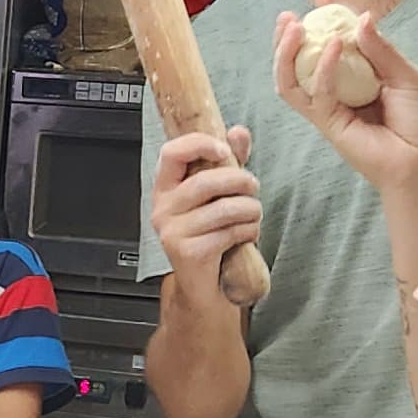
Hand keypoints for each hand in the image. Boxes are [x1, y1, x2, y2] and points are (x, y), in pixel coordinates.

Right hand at [149, 127, 260, 284]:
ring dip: (250, 209)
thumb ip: (228, 162)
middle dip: (240, 181)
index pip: (171, 152)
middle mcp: (162, 209)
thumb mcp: (218, 195)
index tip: (224, 150)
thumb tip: (238, 131)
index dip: (200, 144)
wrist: (203, 285)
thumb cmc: (211, 236)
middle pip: (205, 181)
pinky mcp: (188, 252)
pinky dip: (248, 231)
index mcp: (165, 188)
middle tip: (253, 186)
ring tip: (254, 214)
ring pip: (224, 208)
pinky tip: (247, 235)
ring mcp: (172, 232)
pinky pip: (228, 232)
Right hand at [269, 5, 417, 196]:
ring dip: (287, 52)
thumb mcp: (407, 76)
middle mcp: (340, 89)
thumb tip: (361, 18)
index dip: (328, 18)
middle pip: (303, 60)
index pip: (336, 42)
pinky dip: (321, 68)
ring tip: (291, 27)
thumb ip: (382, 49)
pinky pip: (316, 93)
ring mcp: (330, 107)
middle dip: (292, 36)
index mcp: (360, 75)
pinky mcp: (328, 124)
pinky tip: (331, 46)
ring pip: (293, 79)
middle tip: (290, 15)